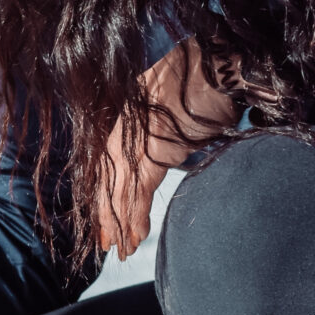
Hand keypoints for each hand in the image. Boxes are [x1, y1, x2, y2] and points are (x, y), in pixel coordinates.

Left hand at [97, 39, 237, 258]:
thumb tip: (163, 150)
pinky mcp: (154, 155)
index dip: (103, 196)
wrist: (211, 65)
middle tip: (106, 243)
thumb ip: (157, 131)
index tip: (103, 219)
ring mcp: (135, 146)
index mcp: (123, 125)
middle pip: (108, 185)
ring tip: (121, 249)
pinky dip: (136, 218)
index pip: (108, 168)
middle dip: (107, 216)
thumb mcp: (168, 109)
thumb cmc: (197, 81)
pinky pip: (139, 193)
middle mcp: (122, 136)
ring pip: (120, 194)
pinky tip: (134, 238)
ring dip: (121, 224)